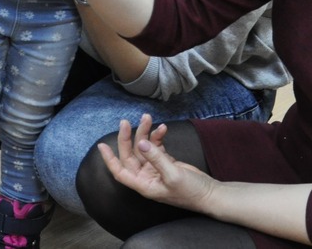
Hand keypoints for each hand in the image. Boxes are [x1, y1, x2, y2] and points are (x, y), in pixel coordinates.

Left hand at [98, 114, 214, 211]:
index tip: (102, 145)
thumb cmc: (190, 191)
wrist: (209, 193)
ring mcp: (155, 168)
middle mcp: (146, 176)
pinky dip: (158, 136)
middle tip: (126, 122)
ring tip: (148, 118)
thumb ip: (156, 158)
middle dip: (128, 138)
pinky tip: (163, 128)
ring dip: (145, 133)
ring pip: (143, 147)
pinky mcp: (166, 162)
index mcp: (143, 184)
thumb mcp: (173, 175)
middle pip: (130, 155)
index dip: (110, 160)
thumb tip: (141, 143)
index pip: (120, 172)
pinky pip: (156, 146)